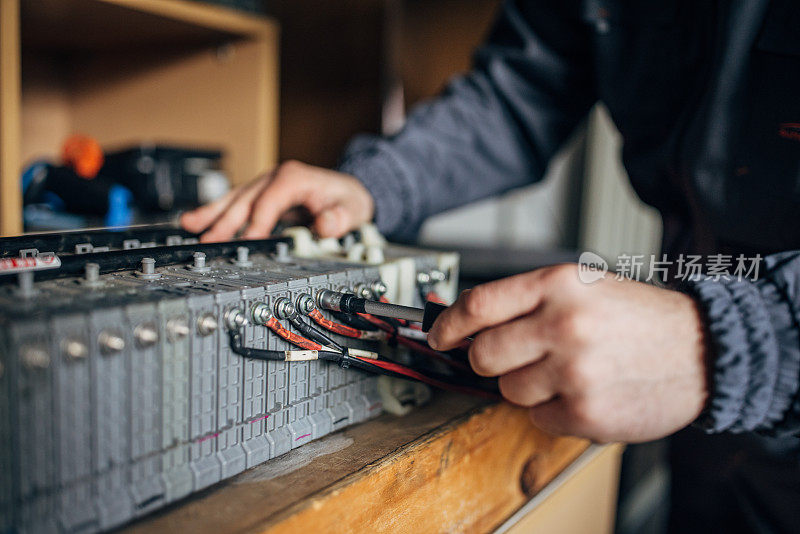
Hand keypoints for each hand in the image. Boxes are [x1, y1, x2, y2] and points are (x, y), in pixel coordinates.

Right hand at [181, 160, 374, 241]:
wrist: (350, 192)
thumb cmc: (348, 199)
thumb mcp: (353, 209)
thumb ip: (340, 218)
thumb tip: (325, 224)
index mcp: (294, 178)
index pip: (269, 201)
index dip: (257, 222)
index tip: (247, 241)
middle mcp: (276, 178)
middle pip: (245, 199)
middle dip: (225, 220)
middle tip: (207, 240)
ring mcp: (266, 185)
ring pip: (234, 199)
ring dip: (211, 213)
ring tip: (188, 225)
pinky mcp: (262, 196)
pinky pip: (237, 203)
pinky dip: (217, 212)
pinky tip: (196, 221)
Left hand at [427, 264, 708, 442]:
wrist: (702, 350)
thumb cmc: (639, 317)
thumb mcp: (584, 286)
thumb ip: (527, 301)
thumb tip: (469, 323)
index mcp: (558, 285)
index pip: (477, 306)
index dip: (448, 325)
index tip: (439, 336)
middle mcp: (562, 325)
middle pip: (483, 354)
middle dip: (490, 360)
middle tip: (516, 357)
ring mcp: (573, 372)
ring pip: (508, 390)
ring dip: (528, 386)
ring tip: (567, 371)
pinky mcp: (585, 413)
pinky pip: (538, 418)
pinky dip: (554, 410)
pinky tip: (583, 392)